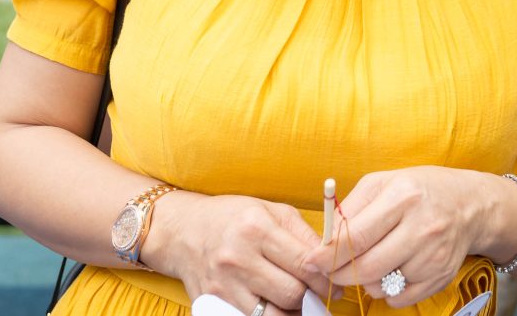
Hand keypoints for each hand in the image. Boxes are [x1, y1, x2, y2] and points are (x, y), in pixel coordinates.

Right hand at [142, 190, 322, 311]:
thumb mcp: (273, 211)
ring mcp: (223, 285)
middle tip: (316, 296)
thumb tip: (331, 262)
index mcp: (257, 229)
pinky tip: (273, 308)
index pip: (304, 264)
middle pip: (291, 294)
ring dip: (291, 313)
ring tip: (296, 304)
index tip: (332, 284)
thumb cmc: (235, 217)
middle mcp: (238, 258)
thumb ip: (304, 235)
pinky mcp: (212, 304)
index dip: (324, 279)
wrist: (184, 231)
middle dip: (310, 298)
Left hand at [312, 167, 501, 307]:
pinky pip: (399, 298)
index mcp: (403, 197)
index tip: (312, 260)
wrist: (470, 205)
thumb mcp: (384, 182)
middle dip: (340, 273)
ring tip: (371, 261)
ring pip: (380, 286)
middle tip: (331, 269)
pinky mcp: (440, 276)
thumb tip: (325, 239)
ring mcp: (433, 255)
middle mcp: (421, 227)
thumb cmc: (421, 190)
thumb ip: (352, 207)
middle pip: (366, 267)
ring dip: (365, 281)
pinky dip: (387, 290)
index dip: (328, 254)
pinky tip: (391, 270)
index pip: (356, 236)